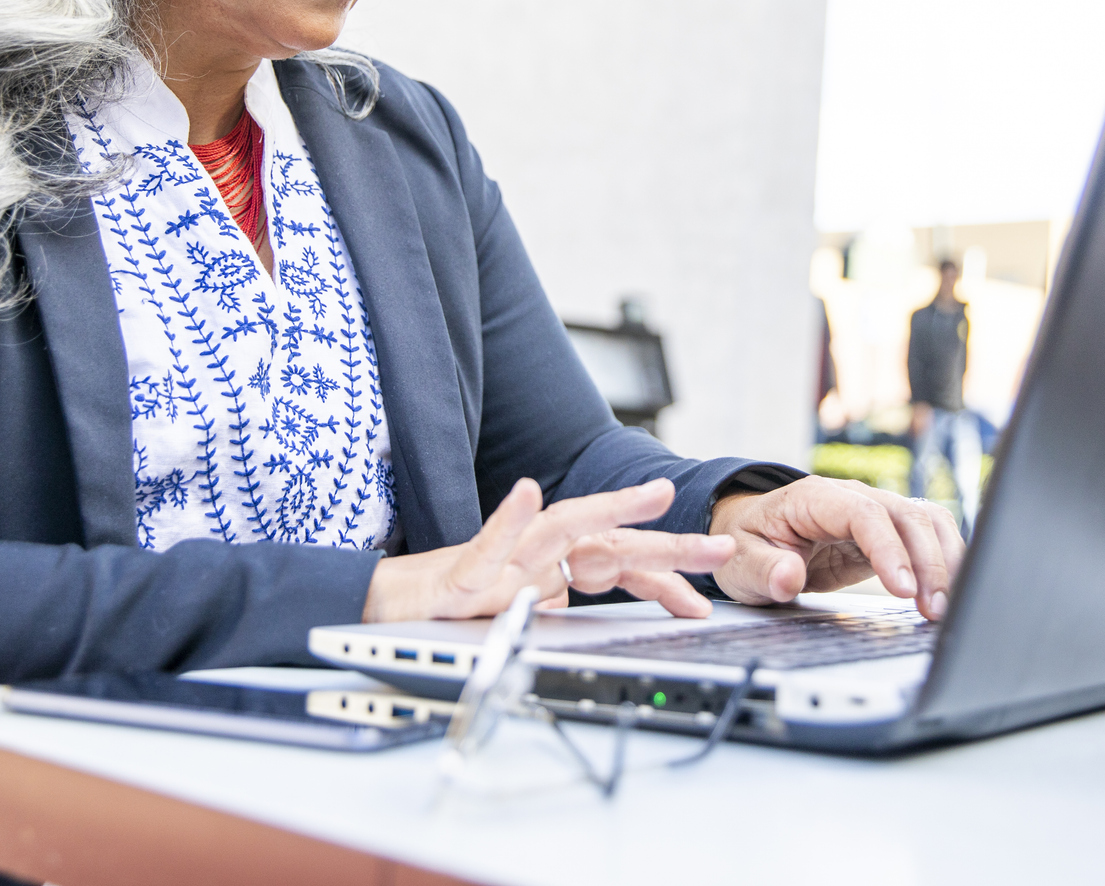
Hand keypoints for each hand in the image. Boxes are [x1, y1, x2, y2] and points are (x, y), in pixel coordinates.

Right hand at [361, 477, 734, 622]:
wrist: (385, 605)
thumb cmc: (452, 601)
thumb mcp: (520, 611)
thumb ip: (560, 600)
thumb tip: (597, 599)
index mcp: (551, 568)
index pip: (618, 563)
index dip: (666, 570)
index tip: (712, 575)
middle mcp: (533, 556)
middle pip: (608, 542)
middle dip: (667, 543)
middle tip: (720, 546)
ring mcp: (500, 561)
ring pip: (561, 528)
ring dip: (608, 509)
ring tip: (652, 493)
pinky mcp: (459, 572)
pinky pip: (486, 543)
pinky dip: (506, 519)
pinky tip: (524, 493)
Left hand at [708, 477, 965, 620]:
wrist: (754, 535)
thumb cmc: (749, 543)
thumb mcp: (741, 561)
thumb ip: (764, 569)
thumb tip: (788, 576)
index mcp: (815, 498)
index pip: (864, 514)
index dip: (889, 550)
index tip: (904, 589)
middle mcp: (852, 497)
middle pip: (906, 516)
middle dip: (927, 563)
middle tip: (933, 610)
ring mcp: (875, 512)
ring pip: (926, 521)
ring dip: (943, 561)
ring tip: (942, 607)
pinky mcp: (888, 533)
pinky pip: (927, 536)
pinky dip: (944, 559)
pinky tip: (947, 591)